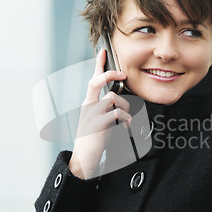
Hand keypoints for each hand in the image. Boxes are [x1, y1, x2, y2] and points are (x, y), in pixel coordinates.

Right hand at [68, 49, 130, 178]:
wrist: (85, 159)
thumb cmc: (95, 139)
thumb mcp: (101, 120)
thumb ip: (107, 108)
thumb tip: (120, 100)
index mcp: (89, 103)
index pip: (93, 79)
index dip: (98, 64)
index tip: (103, 51)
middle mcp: (88, 105)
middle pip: (95, 81)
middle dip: (110, 74)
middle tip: (123, 74)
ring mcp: (90, 114)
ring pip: (111, 97)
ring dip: (125, 106)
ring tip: (126, 119)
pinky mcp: (96, 125)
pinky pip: (116, 113)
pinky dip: (126, 120)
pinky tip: (126, 128)